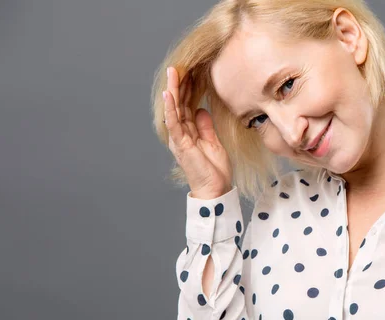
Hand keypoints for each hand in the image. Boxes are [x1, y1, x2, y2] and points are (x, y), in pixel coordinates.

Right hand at [163, 67, 232, 198]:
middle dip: (180, 85)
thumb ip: (205, 127)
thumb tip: (201, 110)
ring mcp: (180, 139)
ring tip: (172, 73)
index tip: (190, 72)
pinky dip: (171, 109)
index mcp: (189, 132)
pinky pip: (174, 123)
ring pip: (175, 110)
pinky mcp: (181, 144)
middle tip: (180, 65)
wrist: (215, 189)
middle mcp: (182, 134)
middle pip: (179, 104)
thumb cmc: (214, 170)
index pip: (187, 106)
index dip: (188, 89)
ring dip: (173, 91)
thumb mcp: (213, 143)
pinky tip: (169, 94)